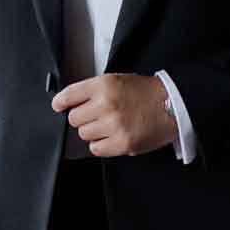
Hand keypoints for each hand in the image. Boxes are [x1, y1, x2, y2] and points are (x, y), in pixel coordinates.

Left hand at [50, 73, 175, 156]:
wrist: (172, 106)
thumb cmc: (146, 93)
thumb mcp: (117, 80)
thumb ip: (94, 90)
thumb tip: (69, 103)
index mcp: (104, 85)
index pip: (70, 95)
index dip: (61, 102)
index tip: (58, 106)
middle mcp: (106, 105)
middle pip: (74, 119)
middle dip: (84, 118)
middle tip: (98, 116)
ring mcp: (114, 126)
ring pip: (84, 134)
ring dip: (93, 132)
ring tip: (110, 126)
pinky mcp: (122, 144)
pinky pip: (96, 149)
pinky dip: (101, 145)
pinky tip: (113, 137)